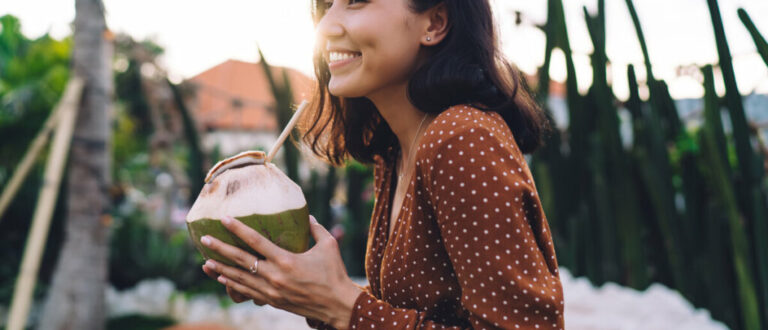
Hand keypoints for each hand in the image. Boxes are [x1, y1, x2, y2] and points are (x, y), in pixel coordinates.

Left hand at [200, 215, 361, 328]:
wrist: (337, 305)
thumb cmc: (335, 274)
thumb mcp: (328, 246)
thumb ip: (315, 229)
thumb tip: (307, 216)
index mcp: (286, 260)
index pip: (256, 241)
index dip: (238, 229)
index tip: (224, 219)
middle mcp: (274, 276)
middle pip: (241, 260)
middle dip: (220, 249)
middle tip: (204, 239)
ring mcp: (271, 291)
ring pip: (240, 279)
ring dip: (221, 270)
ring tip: (205, 262)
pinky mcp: (272, 301)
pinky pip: (247, 292)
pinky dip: (233, 285)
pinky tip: (223, 279)